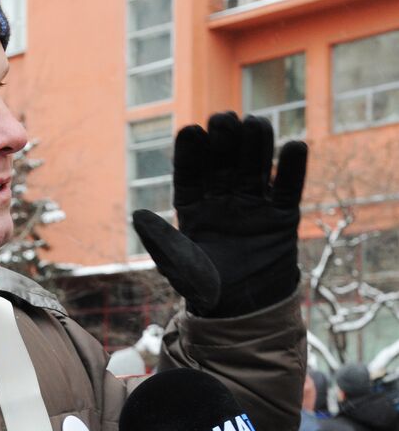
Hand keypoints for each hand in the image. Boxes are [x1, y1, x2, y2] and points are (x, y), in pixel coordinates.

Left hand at [133, 112, 307, 317]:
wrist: (241, 311)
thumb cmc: (203, 289)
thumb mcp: (178, 265)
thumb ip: (161, 240)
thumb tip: (137, 214)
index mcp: (193, 209)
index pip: (191, 176)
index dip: (191, 154)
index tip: (190, 131)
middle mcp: (222, 202)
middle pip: (224, 165)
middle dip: (224, 142)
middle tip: (224, 119)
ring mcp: (252, 206)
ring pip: (255, 169)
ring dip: (256, 146)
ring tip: (257, 123)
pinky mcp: (281, 217)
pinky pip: (287, 189)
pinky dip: (292, 170)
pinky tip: (294, 147)